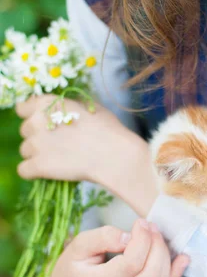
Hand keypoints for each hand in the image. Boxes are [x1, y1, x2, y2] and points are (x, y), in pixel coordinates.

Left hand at [16, 94, 142, 183]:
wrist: (114, 155)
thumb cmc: (107, 129)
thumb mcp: (90, 107)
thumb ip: (71, 106)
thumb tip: (68, 109)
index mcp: (47, 104)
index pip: (22, 108)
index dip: (32, 116)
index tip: (45, 123)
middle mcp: (36, 121)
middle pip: (24, 130)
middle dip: (37, 136)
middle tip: (57, 143)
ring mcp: (35, 145)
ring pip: (25, 150)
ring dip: (36, 154)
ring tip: (56, 159)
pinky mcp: (38, 166)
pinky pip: (23, 170)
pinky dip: (33, 171)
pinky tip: (47, 172)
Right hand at [46, 218, 189, 276]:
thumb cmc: (73, 264)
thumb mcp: (79, 244)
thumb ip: (103, 237)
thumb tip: (129, 237)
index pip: (131, 263)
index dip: (142, 240)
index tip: (140, 223)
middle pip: (150, 275)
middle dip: (157, 246)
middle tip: (151, 227)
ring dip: (165, 257)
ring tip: (157, 237)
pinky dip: (176, 274)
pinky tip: (183, 258)